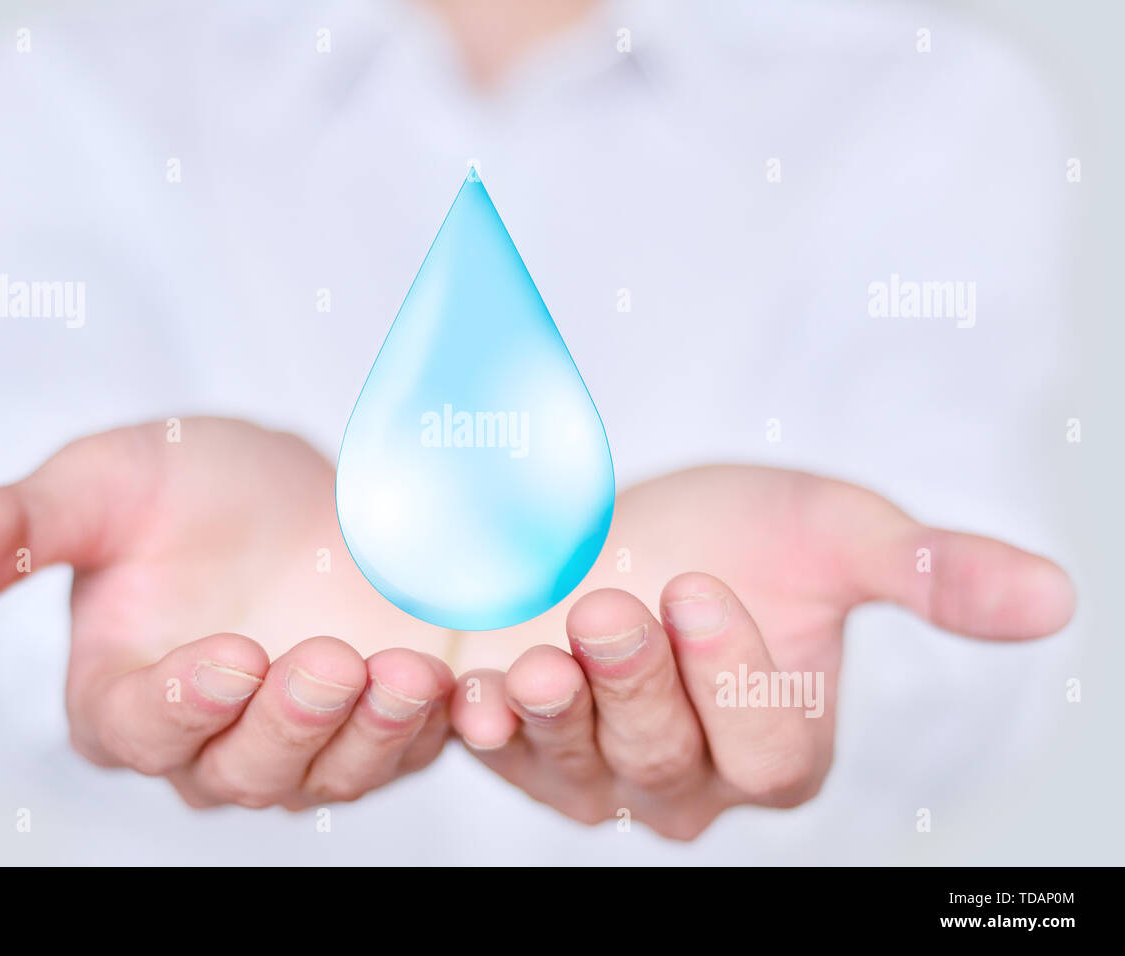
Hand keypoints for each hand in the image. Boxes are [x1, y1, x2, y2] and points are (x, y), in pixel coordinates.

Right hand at [0, 418, 455, 808]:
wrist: (299, 488)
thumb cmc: (192, 489)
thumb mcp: (106, 483)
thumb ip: (19, 526)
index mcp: (129, 695)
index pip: (140, 729)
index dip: (180, 704)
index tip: (228, 657)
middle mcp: (213, 739)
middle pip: (240, 767)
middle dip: (286, 722)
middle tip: (326, 662)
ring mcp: (302, 740)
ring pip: (326, 773)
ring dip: (367, 732)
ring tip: (406, 672)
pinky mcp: (377, 727)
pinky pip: (403, 750)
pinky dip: (429, 728)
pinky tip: (456, 686)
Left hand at [448, 466, 1074, 838]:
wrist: (623, 527)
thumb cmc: (729, 534)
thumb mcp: (828, 535)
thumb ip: (925, 573)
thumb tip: (1056, 597)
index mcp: (778, 743)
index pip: (768, 743)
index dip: (735, 677)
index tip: (700, 586)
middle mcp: (691, 778)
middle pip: (668, 759)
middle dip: (637, 682)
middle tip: (611, 605)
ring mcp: (600, 771)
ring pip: (583, 764)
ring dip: (556, 711)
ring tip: (534, 656)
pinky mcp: (525, 749)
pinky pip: (504, 757)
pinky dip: (486, 729)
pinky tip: (468, 692)